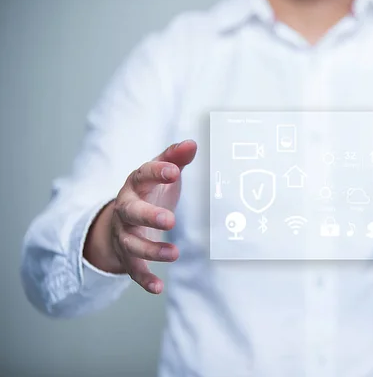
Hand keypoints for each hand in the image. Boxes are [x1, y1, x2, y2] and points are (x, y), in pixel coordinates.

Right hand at [84, 140, 196, 293]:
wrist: (121, 219)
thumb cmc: (150, 192)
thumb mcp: (162, 174)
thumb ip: (175, 159)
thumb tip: (192, 143)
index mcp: (135, 185)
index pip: (143, 174)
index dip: (157, 172)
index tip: (174, 171)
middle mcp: (126, 209)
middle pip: (131, 212)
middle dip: (149, 216)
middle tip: (170, 220)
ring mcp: (125, 233)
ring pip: (132, 243)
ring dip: (151, 250)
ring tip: (174, 253)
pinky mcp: (127, 255)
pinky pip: (133, 269)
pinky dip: (144, 279)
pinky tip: (158, 287)